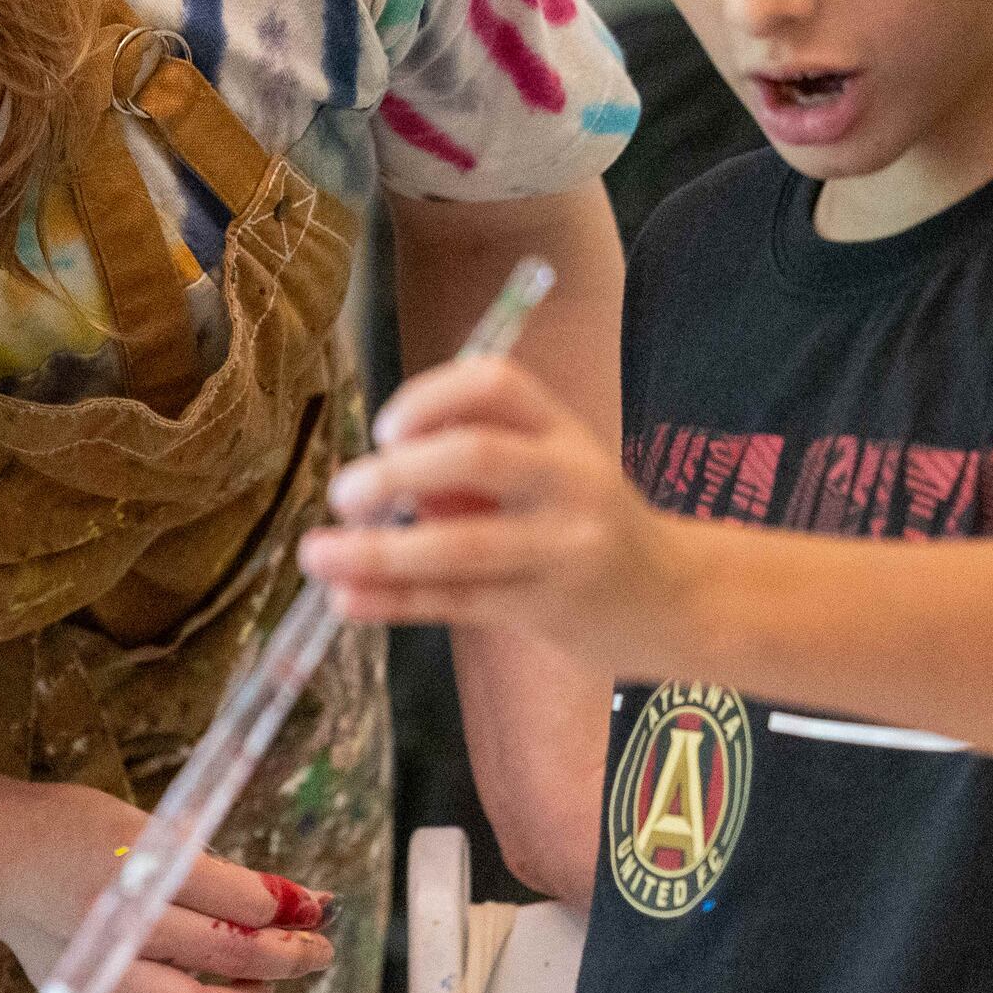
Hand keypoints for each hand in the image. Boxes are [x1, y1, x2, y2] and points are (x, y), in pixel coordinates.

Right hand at [0, 781, 338, 992]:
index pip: (240, 899)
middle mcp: (118, 926)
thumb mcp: (142, 824)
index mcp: (134, 867)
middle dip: (289, 954)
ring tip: (257, 985)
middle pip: (228, 955)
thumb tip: (288, 898)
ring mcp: (99, 977)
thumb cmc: (67, 829)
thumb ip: (209, 864)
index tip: (318, 906)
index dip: (292, 905)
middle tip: (314, 950)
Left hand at [301, 353, 681, 655]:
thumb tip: (376, 483)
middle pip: (478, 457)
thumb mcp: (547, 471)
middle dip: (397, 473)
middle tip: (343, 493)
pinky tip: (346, 600)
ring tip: (316, 554)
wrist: (676, 599)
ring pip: (462, 547)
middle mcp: (569, 479)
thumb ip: (470, 468)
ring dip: (379, 551)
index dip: (431, 396)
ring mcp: (563, 548)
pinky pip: (458, 603)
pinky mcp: (548, 608)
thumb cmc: (585, 521)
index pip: (497, 384)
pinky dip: (395, 600)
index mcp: (562, 429)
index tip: (386, 427)